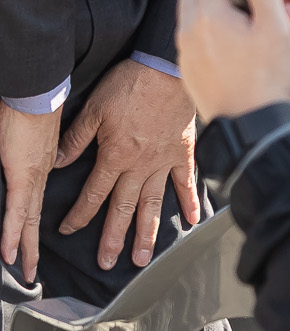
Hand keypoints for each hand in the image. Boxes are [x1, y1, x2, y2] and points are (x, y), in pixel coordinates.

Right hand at [2, 104, 58, 280]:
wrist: (37, 92)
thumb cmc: (30, 106)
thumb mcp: (31, 136)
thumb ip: (30, 154)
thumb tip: (28, 162)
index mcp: (42, 164)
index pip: (36, 201)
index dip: (34, 223)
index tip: (34, 240)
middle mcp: (40, 173)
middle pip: (35, 216)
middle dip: (34, 245)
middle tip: (33, 270)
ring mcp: (32, 174)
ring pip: (28, 218)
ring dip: (26, 246)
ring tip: (26, 269)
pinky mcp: (22, 173)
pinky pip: (17, 209)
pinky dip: (13, 231)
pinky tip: (10, 251)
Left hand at [53, 60, 199, 270]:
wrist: (166, 67)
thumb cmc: (129, 84)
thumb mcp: (94, 109)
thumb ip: (76, 139)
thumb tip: (58, 163)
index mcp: (115, 155)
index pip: (93, 194)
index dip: (79, 215)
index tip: (69, 230)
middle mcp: (139, 164)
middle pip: (123, 208)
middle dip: (113, 238)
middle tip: (108, 263)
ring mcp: (164, 160)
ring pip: (152, 203)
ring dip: (147, 232)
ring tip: (142, 258)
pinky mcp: (183, 151)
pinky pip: (186, 181)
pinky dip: (188, 202)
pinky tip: (191, 222)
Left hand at [173, 0, 289, 125]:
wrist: (252, 129)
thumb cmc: (268, 80)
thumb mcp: (275, 28)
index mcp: (212, 15)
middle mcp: (192, 31)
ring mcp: (187, 52)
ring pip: (191, 11)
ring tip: (238, 3)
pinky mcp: (190, 69)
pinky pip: (193, 34)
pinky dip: (207, 22)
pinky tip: (231, 34)